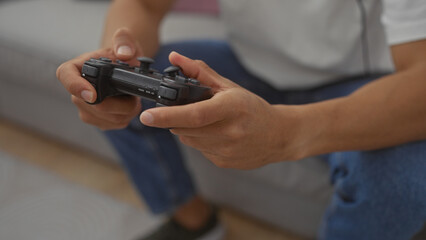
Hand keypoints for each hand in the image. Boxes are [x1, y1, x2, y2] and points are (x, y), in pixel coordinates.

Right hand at [56, 28, 142, 129]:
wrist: (124, 67)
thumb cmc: (120, 53)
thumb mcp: (125, 42)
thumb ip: (125, 41)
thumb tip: (124, 53)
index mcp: (77, 66)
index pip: (65, 76)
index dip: (76, 87)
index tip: (92, 95)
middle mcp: (76, 89)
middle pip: (93, 105)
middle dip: (119, 104)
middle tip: (134, 96)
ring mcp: (84, 107)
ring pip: (106, 118)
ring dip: (125, 112)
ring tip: (132, 98)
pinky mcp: (95, 119)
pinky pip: (112, 124)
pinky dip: (125, 118)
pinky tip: (129, 107)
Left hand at [140, 52, 302, 168]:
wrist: (279, 135)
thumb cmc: (253, 109)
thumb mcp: (228, 86)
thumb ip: (199, 72)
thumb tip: (175, 58)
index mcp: (231, 108)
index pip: (194, 114)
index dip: (167, 115)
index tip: (147, 116)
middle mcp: (229, 132)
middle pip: (185, 129)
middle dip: (176, 119)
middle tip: (184, 109)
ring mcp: (227, 150)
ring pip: (189, 140)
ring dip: (188, 129)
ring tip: (207, 121)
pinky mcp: (224, 162)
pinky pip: (199, 150)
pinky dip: (200, 140)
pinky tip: (216, 134)